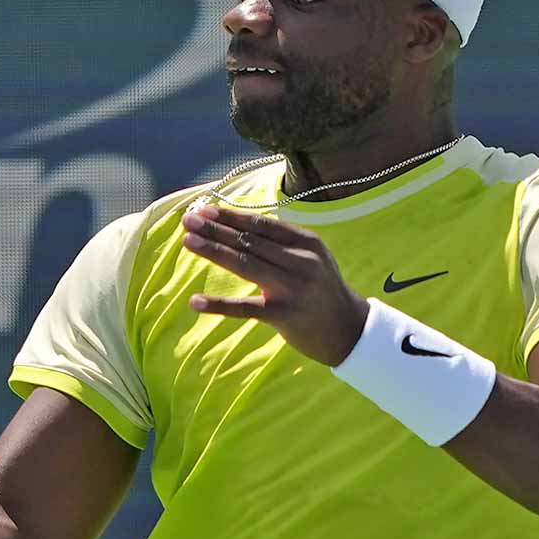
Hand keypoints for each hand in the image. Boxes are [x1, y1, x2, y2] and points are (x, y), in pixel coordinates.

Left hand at [179, 203, 368, 365]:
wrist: (350, 329)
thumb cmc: (321, 290)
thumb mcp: (310, 258)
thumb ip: (281, 243)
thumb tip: (239, 225)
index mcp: (306, 242)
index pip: (261, 224)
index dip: (231, 216)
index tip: (206, 209)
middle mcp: (300, 261)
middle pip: (249, 241)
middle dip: (216, 228)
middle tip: (188, 219)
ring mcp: (292, 288)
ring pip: (245, 265)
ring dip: (214, 251)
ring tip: (188, 241)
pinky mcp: (283, 314)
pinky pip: (245, 308)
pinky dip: (218, 305)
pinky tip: (195, 301)